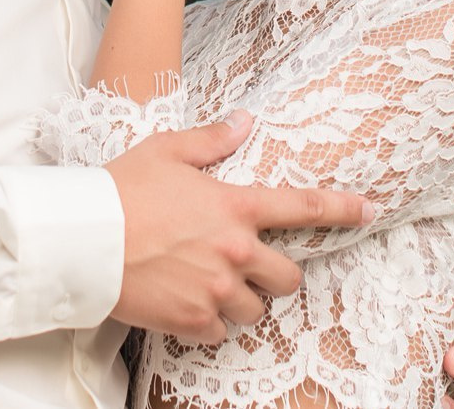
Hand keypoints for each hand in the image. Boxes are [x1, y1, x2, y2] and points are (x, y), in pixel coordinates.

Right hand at [104, 112, 374, 345]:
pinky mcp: (192, 320)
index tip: (369, 210)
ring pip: (255, 309)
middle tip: (247, 265)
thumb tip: (245, 121)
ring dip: (240, 299)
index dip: (343, 209)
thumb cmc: (122, 189)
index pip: (303, 208)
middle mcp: (234, 252)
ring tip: (208, 284)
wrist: (83, 239)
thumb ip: (212, 140)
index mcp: (235, 207)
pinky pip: (220, 332)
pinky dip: (209, 322)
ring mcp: (215, 290)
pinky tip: (187, 303)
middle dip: (275, 274)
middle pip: (287, 277)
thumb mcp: (167, 151)